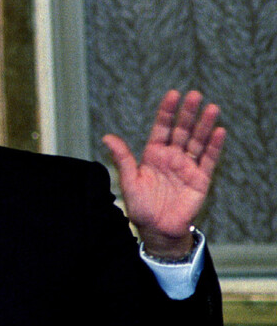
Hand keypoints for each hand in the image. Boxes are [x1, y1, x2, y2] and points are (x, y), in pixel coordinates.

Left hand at [102, 90, 225, 257]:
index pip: (161, 127)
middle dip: (187, 113)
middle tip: (195, 95)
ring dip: (204, 125)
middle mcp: (171, 156)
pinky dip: (214, 146)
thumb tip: (107, 137)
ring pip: (197, 141)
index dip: (167, 112)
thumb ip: (122, 158)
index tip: (173, 94)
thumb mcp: (129, 181)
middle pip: (182, 130)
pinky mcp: (200, 179)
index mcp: (153, 154)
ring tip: (211, 108)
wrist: (157, 230)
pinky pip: (208, 160)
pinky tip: (219, 131)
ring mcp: (187, 167)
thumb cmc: (141, 206)